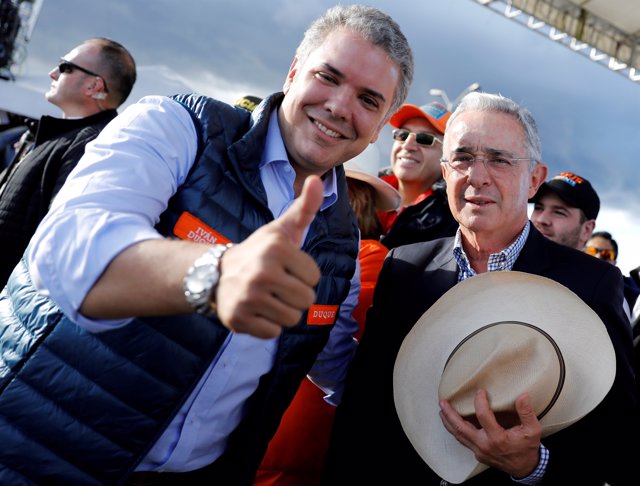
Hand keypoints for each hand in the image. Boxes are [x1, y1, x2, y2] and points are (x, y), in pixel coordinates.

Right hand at [215, 175, 322, 337]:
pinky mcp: (239, 319)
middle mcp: (262, 272)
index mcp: (277, 249)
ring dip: (284, 311)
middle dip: (296, 295)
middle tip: (277, 285)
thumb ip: (305, 208)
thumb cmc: (260, 252)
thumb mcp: (282, 229)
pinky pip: (274, 333)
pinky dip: (268, 325)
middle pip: (307, 300)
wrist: (217, 274)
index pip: (315, 278)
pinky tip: (257, 310)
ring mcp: (248, 297)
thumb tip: (317, 180)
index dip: (304, 275)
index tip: (286, 268)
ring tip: (268, 297)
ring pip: (292, 318)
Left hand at [439, 389, 541, 477]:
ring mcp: (479, 450)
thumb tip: (522, 396)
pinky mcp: (477, 453)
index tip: (480, 392)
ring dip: (448, 422)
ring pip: (458, 435)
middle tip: (442, 402)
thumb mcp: (533, 430)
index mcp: (497, 438)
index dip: (480, 402)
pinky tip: (451, 422)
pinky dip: (455, 430)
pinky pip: (463, 440)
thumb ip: (527, 413)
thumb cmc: (527, 448)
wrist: (525, 468)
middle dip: (450, 414)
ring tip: (442, 410)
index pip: (483, 416)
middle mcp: (484, 445)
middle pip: (460, 428)